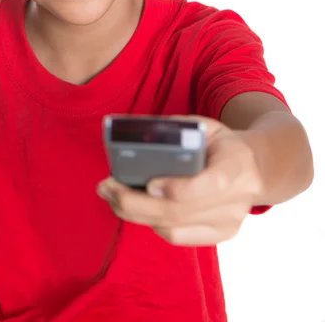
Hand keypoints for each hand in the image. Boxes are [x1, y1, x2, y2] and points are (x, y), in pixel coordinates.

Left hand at [97, 116, 263, 245]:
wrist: (256, 168)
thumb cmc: (221, 143)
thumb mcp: (205, 127)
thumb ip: (176, 130)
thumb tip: (137, 135)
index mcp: (236, 165)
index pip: (210, 184)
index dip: (178, 188)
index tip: (149, 183)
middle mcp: (236, 200)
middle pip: (180, 211)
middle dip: (135, 202)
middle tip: (106, 187)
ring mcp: (229, 222)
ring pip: (173, 227)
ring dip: (134, 213)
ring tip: (110, 195)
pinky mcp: (219, 235)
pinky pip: (177, 236)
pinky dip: (151, 222)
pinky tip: (134, 208)